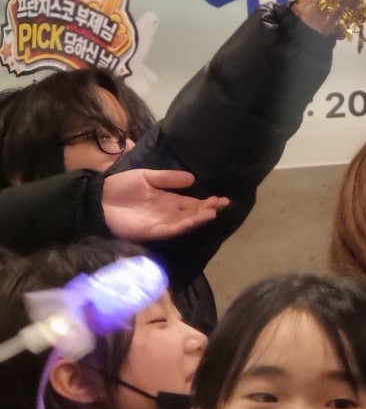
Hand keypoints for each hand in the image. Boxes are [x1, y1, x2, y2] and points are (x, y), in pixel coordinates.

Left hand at [100, 169, 228, 241]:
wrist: (98, 198)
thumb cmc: (121, 186)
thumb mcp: (147, 177)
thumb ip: (168, 179)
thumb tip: (192, 178)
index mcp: (168, 200)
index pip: (192, 203)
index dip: (207, 202)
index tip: (222, 198)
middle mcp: (168, 213)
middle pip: (192, 213)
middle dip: (208, 209)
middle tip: (223, 204)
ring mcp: (161, 223)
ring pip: (186, 222)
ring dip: (200, 218)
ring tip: (214, 211)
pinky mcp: (152, 231)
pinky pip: (172, 229)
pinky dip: (185, 225)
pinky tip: (196, 219)